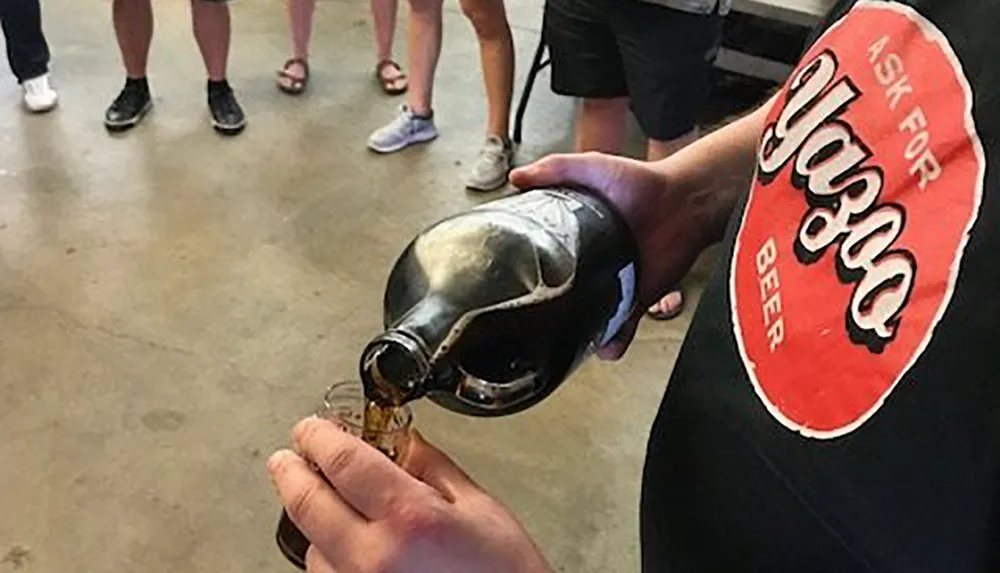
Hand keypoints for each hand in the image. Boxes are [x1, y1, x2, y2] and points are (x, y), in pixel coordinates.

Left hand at [267, 417, 552, 572]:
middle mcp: (375, 558)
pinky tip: (348, 544)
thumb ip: (433, 468)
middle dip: (290, 473)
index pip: (343, 462)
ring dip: (314, 519)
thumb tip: (402, 443)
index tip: (311, 428)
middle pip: (307, 504)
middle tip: (286, 459)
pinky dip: (329, 555)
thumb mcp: (480, 508)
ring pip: (311, 546)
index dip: (319, 437)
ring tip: (331, 504)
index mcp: (410, 519)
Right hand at [511, 153, 705, 358]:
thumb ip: (554, 169)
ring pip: (589, 318)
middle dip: (547, 312)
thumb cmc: (641, 181)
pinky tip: (602, 348)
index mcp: (574, 237)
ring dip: (577, 333)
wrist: (683, 200)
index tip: (505, 285)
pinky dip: (613, 342)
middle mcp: (591, 264)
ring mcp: (614, 284)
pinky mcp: (638, 297)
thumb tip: (515, 178)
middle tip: (528, 325)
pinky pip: (622, 326)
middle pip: (562, 295)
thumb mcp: (590, 167)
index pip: (542, 261)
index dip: (526, 273)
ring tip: (558, 344)